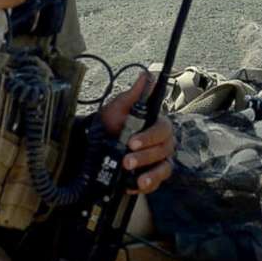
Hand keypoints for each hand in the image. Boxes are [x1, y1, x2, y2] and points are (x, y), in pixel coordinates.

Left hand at [99, 71, 176, 193]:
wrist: (97, 145)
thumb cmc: (111, 124)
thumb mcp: (118, 107)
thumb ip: (134, 94)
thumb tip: (146, 74)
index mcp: (156, 124)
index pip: (163, 129)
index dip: (149, 137)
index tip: (132, 142)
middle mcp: (162, 143)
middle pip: (163, 150)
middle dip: (144, 156)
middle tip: (125, 160)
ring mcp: (159, 161)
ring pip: (163, 168)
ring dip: (149, 174)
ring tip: (132, 177)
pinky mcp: (153, 177)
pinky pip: (156, 183)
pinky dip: (145, 186)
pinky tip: (131, 186)